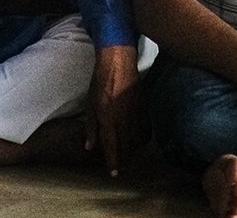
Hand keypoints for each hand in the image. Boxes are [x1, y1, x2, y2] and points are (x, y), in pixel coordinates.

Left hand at [85, 45, 143, 176]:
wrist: (119, 63)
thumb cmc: (100, 82)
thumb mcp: (90, 104)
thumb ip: (91, 127)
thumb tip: (90, 147)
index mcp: (108, 119)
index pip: (111, 146)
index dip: (112, 161)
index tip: (113, 173)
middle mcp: (124, 119)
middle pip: (126, 147)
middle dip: (123, 160)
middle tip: (120, 168)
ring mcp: (136, 114)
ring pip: (137, 140)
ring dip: (132, 151)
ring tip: (127, 156)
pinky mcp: (144, 108)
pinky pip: (145, 129)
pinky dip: (142, 139)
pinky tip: (138, 141)